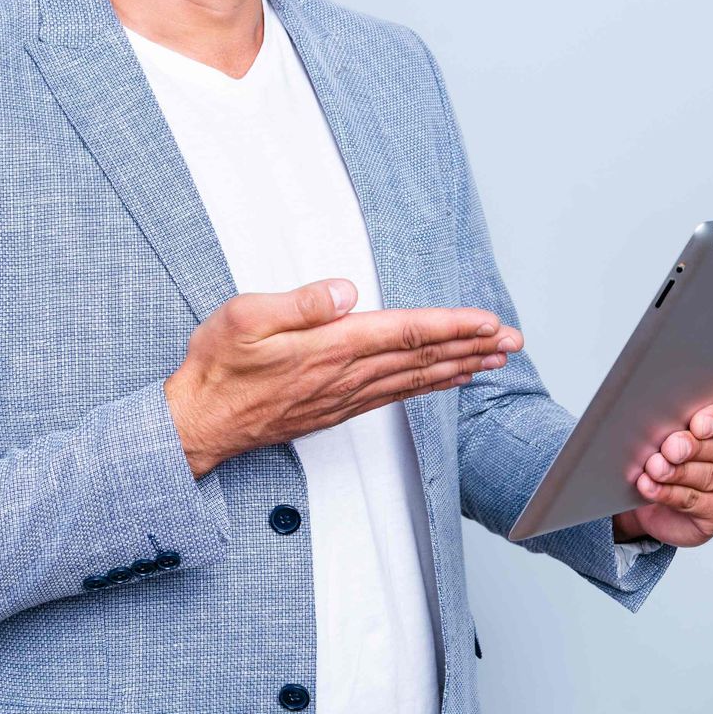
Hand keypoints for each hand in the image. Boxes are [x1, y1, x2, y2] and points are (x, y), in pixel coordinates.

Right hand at [164, 277, 522, 479]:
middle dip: (473, 346)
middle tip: (513, 341)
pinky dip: (430, 385)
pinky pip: (397, 394)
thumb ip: (300, 304)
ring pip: (416, 379)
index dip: (452, 326)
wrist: (199, 423)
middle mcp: (346, 376)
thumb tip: (345, 290)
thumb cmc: (218, 369)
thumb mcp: (245, 319)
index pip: (404, 332)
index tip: (488, 322)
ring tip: (494, 359)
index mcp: (329, 349)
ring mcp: (345, 396)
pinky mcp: (338, 408)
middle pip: (423, 357)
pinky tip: (445, 379)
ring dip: (460, 366)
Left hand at [612, 396, 712, 547]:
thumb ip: (684, 420)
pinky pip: (695, 501)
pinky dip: (668, 493)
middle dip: (692, 447)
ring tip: (654, 467)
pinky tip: (651, 486)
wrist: (668, 495)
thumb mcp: (683, 426)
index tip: (697, 424)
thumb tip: (668, 421)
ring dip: (676, 472)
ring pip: (709, 476)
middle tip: (669, 448)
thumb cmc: (682, 450)